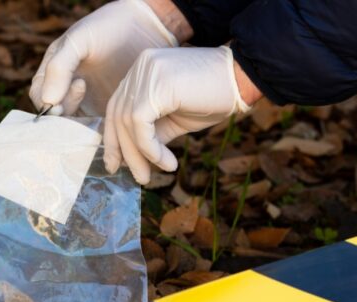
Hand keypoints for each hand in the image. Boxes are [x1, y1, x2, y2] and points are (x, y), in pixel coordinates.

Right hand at [29, 0, 186, 116]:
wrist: (147, 28)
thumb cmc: (109, 27)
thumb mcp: (79, 40)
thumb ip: (60, 67)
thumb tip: (48, 101)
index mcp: (53, 72)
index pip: (39, 96)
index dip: (48, 101)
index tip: (68, 91)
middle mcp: (65, 90)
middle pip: (54, 115)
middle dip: (64, 112)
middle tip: (83, 89)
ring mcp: (85, 103)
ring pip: (72, 125)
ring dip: (80, 123)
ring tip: (95, 97)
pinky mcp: (103, 112)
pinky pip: (93, 129)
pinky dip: (96, 129)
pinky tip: (108, 114)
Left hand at [104, 46, 252, 184]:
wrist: (243, 78)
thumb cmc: (212, 98)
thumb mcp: (174, 120)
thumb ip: (150, 133)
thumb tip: (130, 158)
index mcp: (140, 71)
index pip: (116, 108)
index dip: (113, 138)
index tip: (116, 165)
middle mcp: (139, 67)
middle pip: (118, 116)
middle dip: (125, 152)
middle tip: (139, 178)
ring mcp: (147, 72)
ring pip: (127, 123)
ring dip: (139, 155)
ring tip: (152, 175)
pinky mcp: (157, 84)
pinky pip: (141, 124)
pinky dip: (150, 149)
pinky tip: (166, 162)